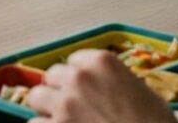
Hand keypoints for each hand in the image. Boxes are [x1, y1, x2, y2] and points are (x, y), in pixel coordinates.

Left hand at [25, 50, 176, 122]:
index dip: (79, 77)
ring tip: (62, 119)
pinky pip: (35, 122)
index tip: (85, 88)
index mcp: (102, 62)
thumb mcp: (142, 92)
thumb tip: (103, 88)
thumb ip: (114, 82)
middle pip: (52, 76)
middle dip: (61, 90)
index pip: (74, 60)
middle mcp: (79, 77)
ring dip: (47, 108)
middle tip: (74, 106)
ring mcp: (64, 103)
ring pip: (36, 96)